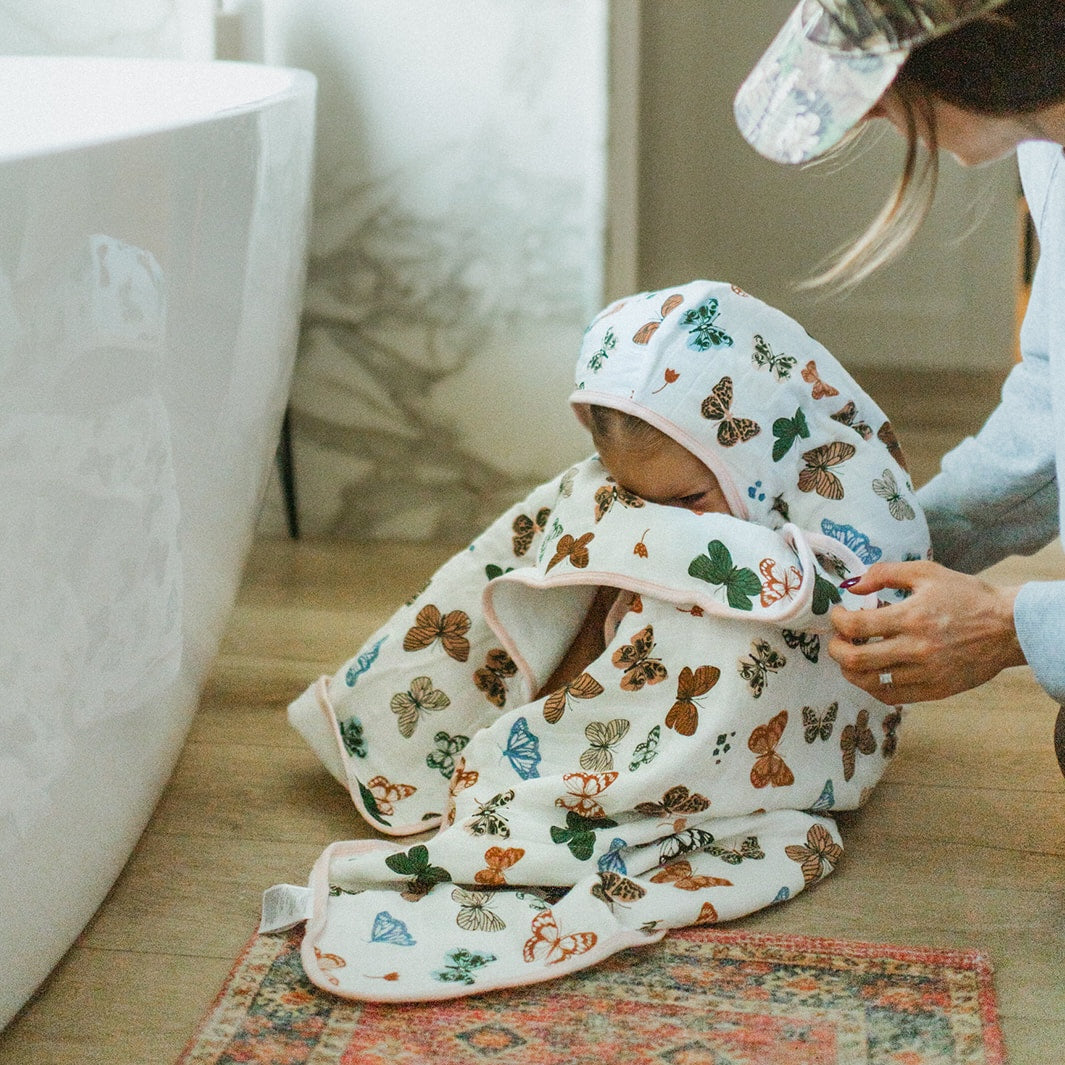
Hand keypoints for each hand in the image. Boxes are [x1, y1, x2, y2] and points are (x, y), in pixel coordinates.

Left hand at [827, 561, 1025, 703]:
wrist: (1009, 627)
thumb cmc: (967, 596)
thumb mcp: (927, 572)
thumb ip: (885, 574)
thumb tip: (852, 586)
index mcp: (911, 617)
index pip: (856, 626)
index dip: (837, 621)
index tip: (839, 615)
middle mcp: (916, 649)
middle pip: (856, 660)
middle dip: (836, 650)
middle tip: (838, 640)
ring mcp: (925, 673)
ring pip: (871, 682)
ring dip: (851, 670)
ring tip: (852, 657)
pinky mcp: (936, 690)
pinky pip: (893, 696)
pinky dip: (875, 687)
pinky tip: (874, 673)